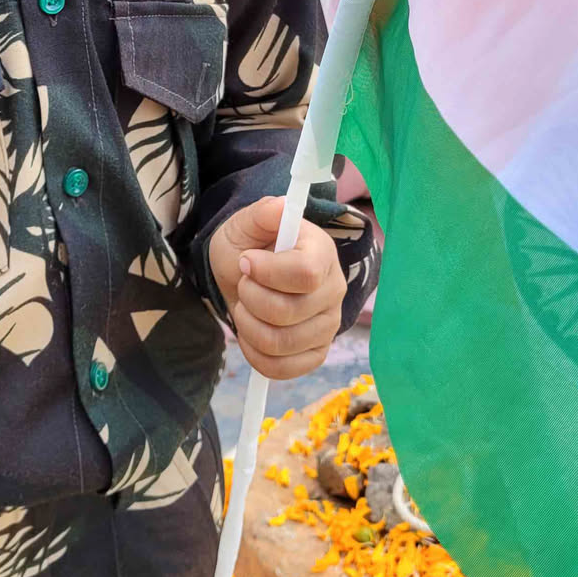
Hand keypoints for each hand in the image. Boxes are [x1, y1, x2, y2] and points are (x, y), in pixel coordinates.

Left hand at [209, 196, 345, 380]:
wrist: (246, 273)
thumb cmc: (250, 245)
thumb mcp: (247, 223)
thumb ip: (262, 213)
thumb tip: (279, 207)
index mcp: (322, 253)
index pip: (305, 273)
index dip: (267, 272)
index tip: (246, 261)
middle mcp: (333, 290)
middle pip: (288, 312)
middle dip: (250, 297)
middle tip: (244, 284)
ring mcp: (327, 325)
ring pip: (281, 343)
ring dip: (248, 325)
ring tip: (246, 307)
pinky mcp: (315, 353)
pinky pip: (282, 368)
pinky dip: (255, 353)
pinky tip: (251, 332)